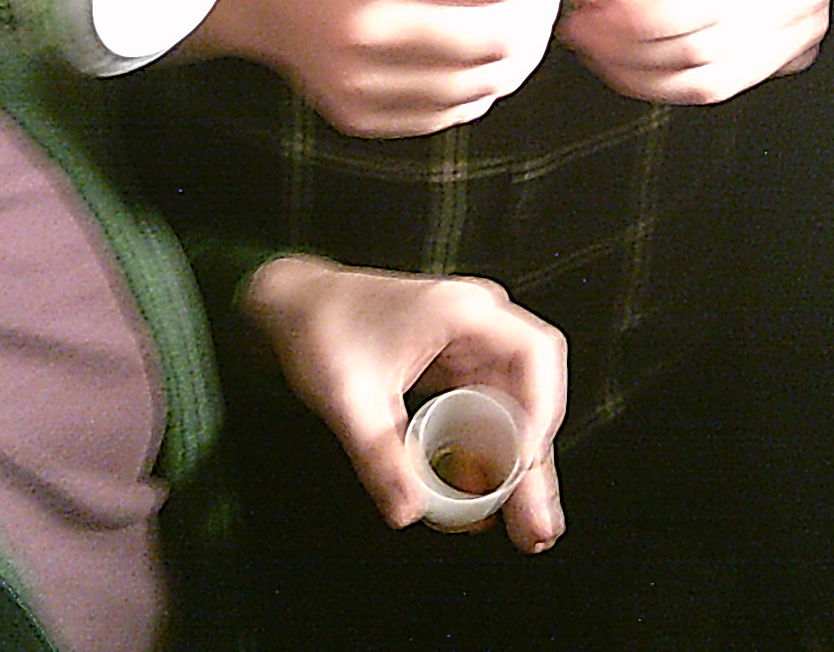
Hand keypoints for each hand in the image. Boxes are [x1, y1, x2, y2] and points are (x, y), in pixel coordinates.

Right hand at [200, 0, 593, 137]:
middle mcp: (370, 23)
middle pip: (506, 37)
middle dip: (538, 5)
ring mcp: (362, 78)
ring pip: (488, 83)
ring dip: (517, 45)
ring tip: (504, 9)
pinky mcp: (360, 112)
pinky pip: (454, 112)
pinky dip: (478, 80)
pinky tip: (467, 42)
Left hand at [242, 253, 567, 550]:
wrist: (294, 306)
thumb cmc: (321, 329)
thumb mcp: (348, 397)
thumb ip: (378, 454)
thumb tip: (408, 511)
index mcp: (464, 312)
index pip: (534, 355)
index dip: (540, 412)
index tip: (523, 465)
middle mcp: (480, 324)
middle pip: (533, 393)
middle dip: (536, 462)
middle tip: (536, 524)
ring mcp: (473, 347)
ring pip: (517, 411)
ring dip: (522, 469)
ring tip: (527, 527)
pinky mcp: (459, 370)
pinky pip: (492, 416)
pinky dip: (495, 458)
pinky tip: (494, 501)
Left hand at [557, 0, 833, 102]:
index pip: (684, 9)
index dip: (625, 19)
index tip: (588, 5)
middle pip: (693, 53)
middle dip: (623, 50)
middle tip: (582, 28)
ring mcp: (797, 26)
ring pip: (711, 82)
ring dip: (645, 77)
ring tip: (604, 52)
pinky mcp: (796, 44)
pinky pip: (732, 84)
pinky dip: (681, 85)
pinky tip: (646, 68)